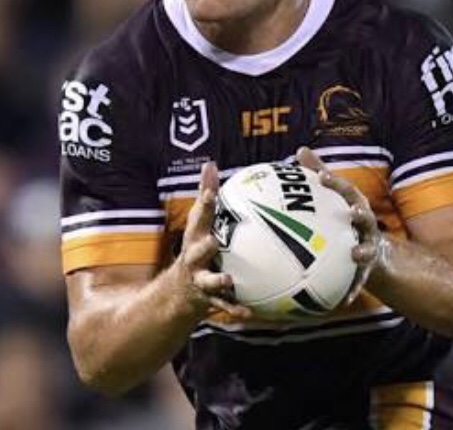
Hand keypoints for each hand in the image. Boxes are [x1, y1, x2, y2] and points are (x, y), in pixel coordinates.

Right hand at [180, 162, 250, 317]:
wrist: (179, 291)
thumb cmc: (197, 247)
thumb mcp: (199, 222)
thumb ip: (205, 195)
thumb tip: (210, 163)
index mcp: (196, 236)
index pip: (200, 216)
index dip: (205, 202)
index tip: (213, 190)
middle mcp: (195, 257)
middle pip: (197, 249)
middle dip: (203, 244)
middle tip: (211, 240)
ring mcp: (200, 279)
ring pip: (208, 280)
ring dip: (217, 280)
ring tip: (228, 279)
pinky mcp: (210, 300)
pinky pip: (225, 306)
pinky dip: (236, 309)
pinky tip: (250, 312)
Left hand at [296, 146, 385, 303]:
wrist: (373, 250)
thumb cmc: (344, 217)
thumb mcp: (333, 196)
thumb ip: (318, 172)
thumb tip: (300, 149)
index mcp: (354, 205)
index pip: (347, 190)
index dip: (336, 183)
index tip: (323, 176)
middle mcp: (365, 224)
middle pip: (365, 217)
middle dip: (361, 214)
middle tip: (353, 212)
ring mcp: (368, 245)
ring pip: (368, 247)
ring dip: (363, 251)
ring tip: (355, 254)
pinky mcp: (368, 269)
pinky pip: (360, 281)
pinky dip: (354, 289)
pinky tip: (346, 300)